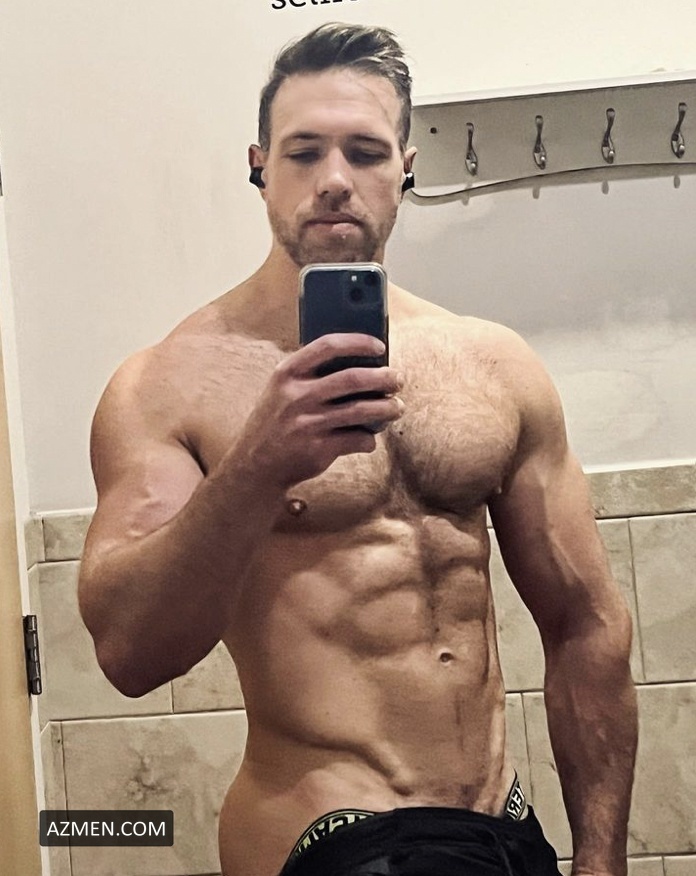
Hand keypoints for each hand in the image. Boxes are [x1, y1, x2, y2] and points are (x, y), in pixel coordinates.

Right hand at [239, 333, 403, 487]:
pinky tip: (370, 438)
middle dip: (383, 377)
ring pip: (362, 410)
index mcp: (287, 374)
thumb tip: (360, 363)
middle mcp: (297, 396)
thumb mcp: (281, 390)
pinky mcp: (319, 449)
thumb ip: (310, 374)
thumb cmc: (276, 421)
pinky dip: (369, 439)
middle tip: (398, 380)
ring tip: (397, 407)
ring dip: (387, 408)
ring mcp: (308, 423)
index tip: (379, 347)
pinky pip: (357, 439)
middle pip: (353, 378)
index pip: (328, 346)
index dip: (358, 342)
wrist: (255, 465)